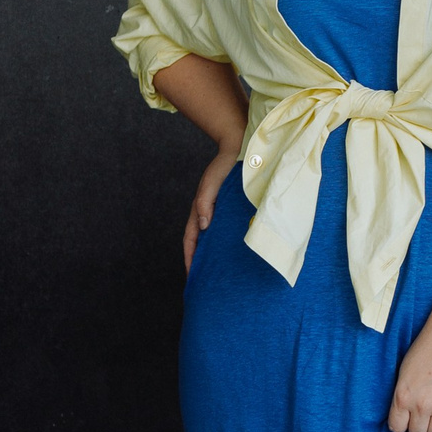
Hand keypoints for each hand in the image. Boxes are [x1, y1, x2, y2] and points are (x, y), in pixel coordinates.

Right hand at [183, 143, 240, 269]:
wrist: (240, 150)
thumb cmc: (223, 166)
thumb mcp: (211, 184)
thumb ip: (205, 203)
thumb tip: (203, 225)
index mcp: (199, 210)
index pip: (191, 240)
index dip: (190, 258)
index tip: (192, 275)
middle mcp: (208, 214)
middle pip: (201, 244)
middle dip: (200, 262)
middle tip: (205, 282)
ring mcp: (219, 213)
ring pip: (213, 239)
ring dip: (213, 255)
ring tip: (220, 273)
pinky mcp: (231, 210)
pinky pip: (226, 231)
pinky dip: (226, 244)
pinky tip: (235, 254)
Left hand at [388, 319, 431, 431]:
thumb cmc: (426, 350)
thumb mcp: (404, 373)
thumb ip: (403, 397)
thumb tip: (405, 416)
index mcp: (403, 397)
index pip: (397, 428)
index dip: (401, 423)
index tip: (406, 418)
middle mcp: (422, 405)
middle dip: (418, 425)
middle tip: (423, 413)